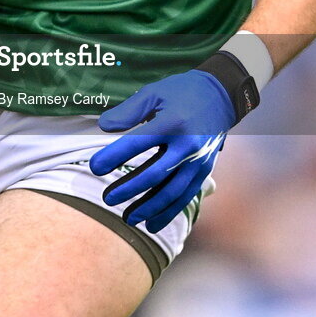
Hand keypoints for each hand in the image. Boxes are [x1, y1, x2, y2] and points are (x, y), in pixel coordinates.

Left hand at [89, 70, 235, 232]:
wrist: (221, 96)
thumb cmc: (181, 92)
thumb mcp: (154, 92)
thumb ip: (128, 110)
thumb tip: (104, 126)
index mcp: (172, 123)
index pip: (137, 143)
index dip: (114, 156)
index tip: (94, 167)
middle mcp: (187, 145)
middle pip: (155, 174)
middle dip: (129, 189)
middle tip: (107, 198)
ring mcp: (198, 161)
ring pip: (172, 192)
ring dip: (149, 208)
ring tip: (127, 218)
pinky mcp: (204, 171)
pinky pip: (185, 196)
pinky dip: (168, 212)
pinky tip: (152, 224)